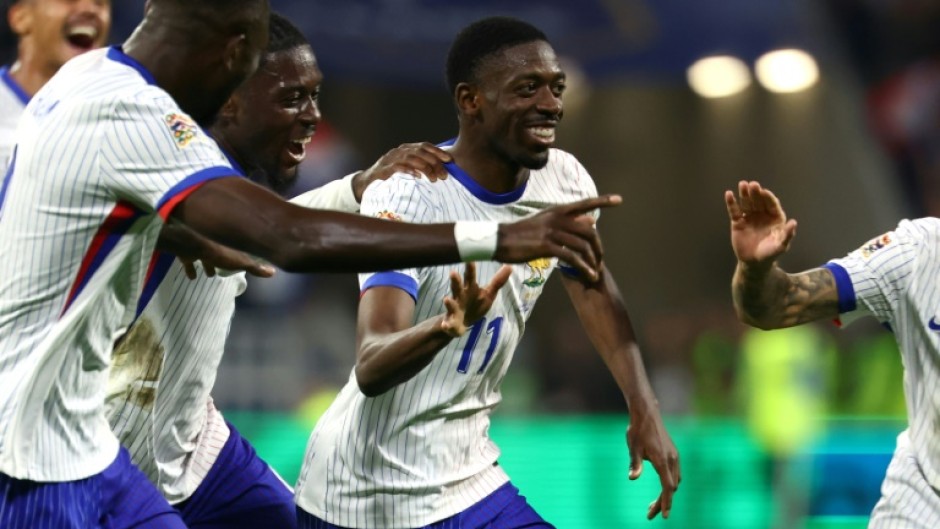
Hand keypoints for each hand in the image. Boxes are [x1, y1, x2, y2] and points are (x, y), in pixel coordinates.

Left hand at [179, 239, 274, 279]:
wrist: (192, 244)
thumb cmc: (218, 252)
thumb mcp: (240, 261)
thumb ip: (254, 267)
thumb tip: (273, 272)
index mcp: (228, 245)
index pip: (236, 250)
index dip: (240, 257)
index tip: (243, 262)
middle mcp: (215, 243)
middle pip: (219, 252)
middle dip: (221, 260)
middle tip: (223, 270)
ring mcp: (199, 247)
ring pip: (204, 256)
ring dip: (206, 264)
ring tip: (208, 275)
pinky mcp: (186, 252)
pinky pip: (188, 261)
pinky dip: (190, 268)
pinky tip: (192, 277)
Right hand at [352, 142, 452, 201]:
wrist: (367, 182)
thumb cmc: (390, 175)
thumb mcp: (406, 168)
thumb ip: (420, 165)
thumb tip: (440, 169)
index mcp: (406, 149)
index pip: (424, 146)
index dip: (438, 151)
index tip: (449, 159)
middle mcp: (399, 151)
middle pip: (420, 152)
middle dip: (434, 162)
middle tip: (444, 175)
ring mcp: (391, 159)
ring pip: (411, 158)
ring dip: (425, 168)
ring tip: (434, 178)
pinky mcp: (384, 169)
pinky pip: (398, 167)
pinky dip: (409, 171)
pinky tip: (418, 177)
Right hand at [440, 263, 511, 336]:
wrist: (461, 323)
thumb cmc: (475, 304)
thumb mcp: (488, 294)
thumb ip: (497, 281)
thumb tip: (510, 265)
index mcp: (469, 288)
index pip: (470, 276)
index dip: (470, 268)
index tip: (469, 259)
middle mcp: (459, 296)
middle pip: (457, 287)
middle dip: (455, 281)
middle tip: (452, 273)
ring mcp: (454, 309)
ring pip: (450, 304)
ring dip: (449, 302)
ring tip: (446, 300)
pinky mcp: (450, 322)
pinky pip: (448, 324)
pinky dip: (447, 325)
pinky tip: (445, 325)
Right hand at [494, 195, 620, 281]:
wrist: (500, 240)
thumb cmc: (522, 233)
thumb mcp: (546, 222)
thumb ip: (568, 222)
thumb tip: (591, 220)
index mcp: (557, 210)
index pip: (584, 203)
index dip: (603, 201)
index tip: (619, 200)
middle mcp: (557, 218)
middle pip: (589, 230)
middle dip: (598, 246)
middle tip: (600, 259)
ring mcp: (552, 232)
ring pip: (582, 245)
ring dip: (592, 261)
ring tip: (594, 272)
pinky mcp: (547, 246)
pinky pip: (571, 257)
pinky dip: (582, 268)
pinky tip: (587, 275)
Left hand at [626, 406, 679, 519]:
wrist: (646, 413)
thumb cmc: (637, 430)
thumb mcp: (633, 447)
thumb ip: (634, 463)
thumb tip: (632, 478)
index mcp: (662, 460)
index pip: (667, 487)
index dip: (666, 502)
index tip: (664, 516)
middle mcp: (672, 459)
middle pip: (671, 488)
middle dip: (663, 502)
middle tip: (650, 514)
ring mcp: (674, 456)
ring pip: (675, 482)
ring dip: (666, 495)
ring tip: (652, 506)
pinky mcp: (673, 454)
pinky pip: (675, 474)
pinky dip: (669, 485)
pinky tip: (661, 489)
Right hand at [725, 181, 796, 267]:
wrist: (753, 262)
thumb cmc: (770, 254)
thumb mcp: (781, 246)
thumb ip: (787, 234)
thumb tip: (793, 222)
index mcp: (774, 217)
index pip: (772, 204)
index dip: (768, 198)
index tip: (764, 192)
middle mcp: (762, 214)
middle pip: (759, 201)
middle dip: (756, 193)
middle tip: (752, 185)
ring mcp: (749, 217)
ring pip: (747, 203)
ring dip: (744, 194)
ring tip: (742, 184)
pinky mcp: (738, 222)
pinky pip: (734, 211)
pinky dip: (731, 203)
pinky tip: (728, 194)